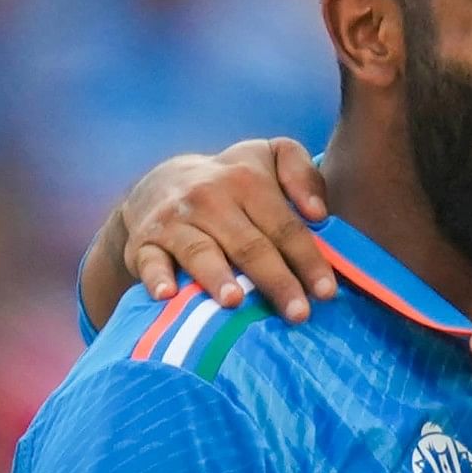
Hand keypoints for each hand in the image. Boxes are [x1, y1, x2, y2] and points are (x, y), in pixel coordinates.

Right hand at [115, 139, 338, 319]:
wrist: (161, 184)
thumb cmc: (231, 182)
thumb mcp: (268, 158)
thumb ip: (301, 173)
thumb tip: (318, 212)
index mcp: (246, 180)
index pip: (284, 226)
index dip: (307, 259)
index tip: (327, 292)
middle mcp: (210, 198)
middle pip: (249, 245)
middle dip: (276, 280)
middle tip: (298, 314)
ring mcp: (175, 221)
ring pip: (201, 252)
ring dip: (217, 277)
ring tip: (235, 301)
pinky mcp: (145, 242)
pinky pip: (151, 261)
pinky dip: (157, 277)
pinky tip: (167, 294)